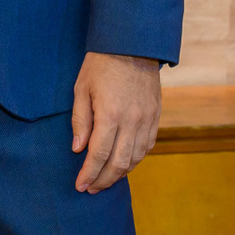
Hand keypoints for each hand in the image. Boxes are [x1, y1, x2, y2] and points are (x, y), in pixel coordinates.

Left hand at [70, 52, 161, 192]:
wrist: (132, 45)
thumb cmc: (101, 64)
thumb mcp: (81, 88)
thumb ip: (81, 120)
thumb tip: (78, 148)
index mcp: (110, 114)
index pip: (99, 154)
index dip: (89, 173)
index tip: (80, 185)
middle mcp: (132, 121)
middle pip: (119, 163)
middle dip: (103, 180)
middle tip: (90, 188)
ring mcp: (147, 120)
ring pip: (135, 158)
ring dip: (120, 173)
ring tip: (104, 179)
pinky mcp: (155, 117)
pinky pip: (146, 147)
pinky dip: (134, 160)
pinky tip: (123, 163)